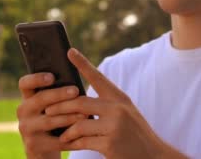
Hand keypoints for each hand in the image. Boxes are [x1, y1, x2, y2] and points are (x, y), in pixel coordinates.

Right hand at [16, 72, 85, 157]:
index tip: (52, 77)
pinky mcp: (33, 145)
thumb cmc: (55, 117)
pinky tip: (83, 133)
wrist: (45, 147)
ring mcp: (26, 128)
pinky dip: (71, 136)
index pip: (25, 83)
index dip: (36, 78)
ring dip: (68, 117)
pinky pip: (55, 140)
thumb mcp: (52, 104)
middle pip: (40, 99)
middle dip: (59, 94)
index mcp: (28, 97)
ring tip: (84, 114)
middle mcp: (24, 111)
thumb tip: (75, 83)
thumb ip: (58, 93)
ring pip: (49, 120)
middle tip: (76, 90)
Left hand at [45, 48, 186, 158]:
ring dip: (66, 131)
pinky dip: (73, 144)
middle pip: (80, 102)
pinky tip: (68, 145)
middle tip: (47, 109)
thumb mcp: (125, 115)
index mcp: (120, 98)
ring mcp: (115, 126)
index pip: (98, 77)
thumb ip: (106, 106)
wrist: (154, 156)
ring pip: (79, 124)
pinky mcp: (110, 144)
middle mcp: (118, 109)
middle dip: (60, 106)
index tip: (70, 51)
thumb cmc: (135, 135)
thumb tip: (77, 102)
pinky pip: (83, 141)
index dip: (83, 64)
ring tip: (61, 134)